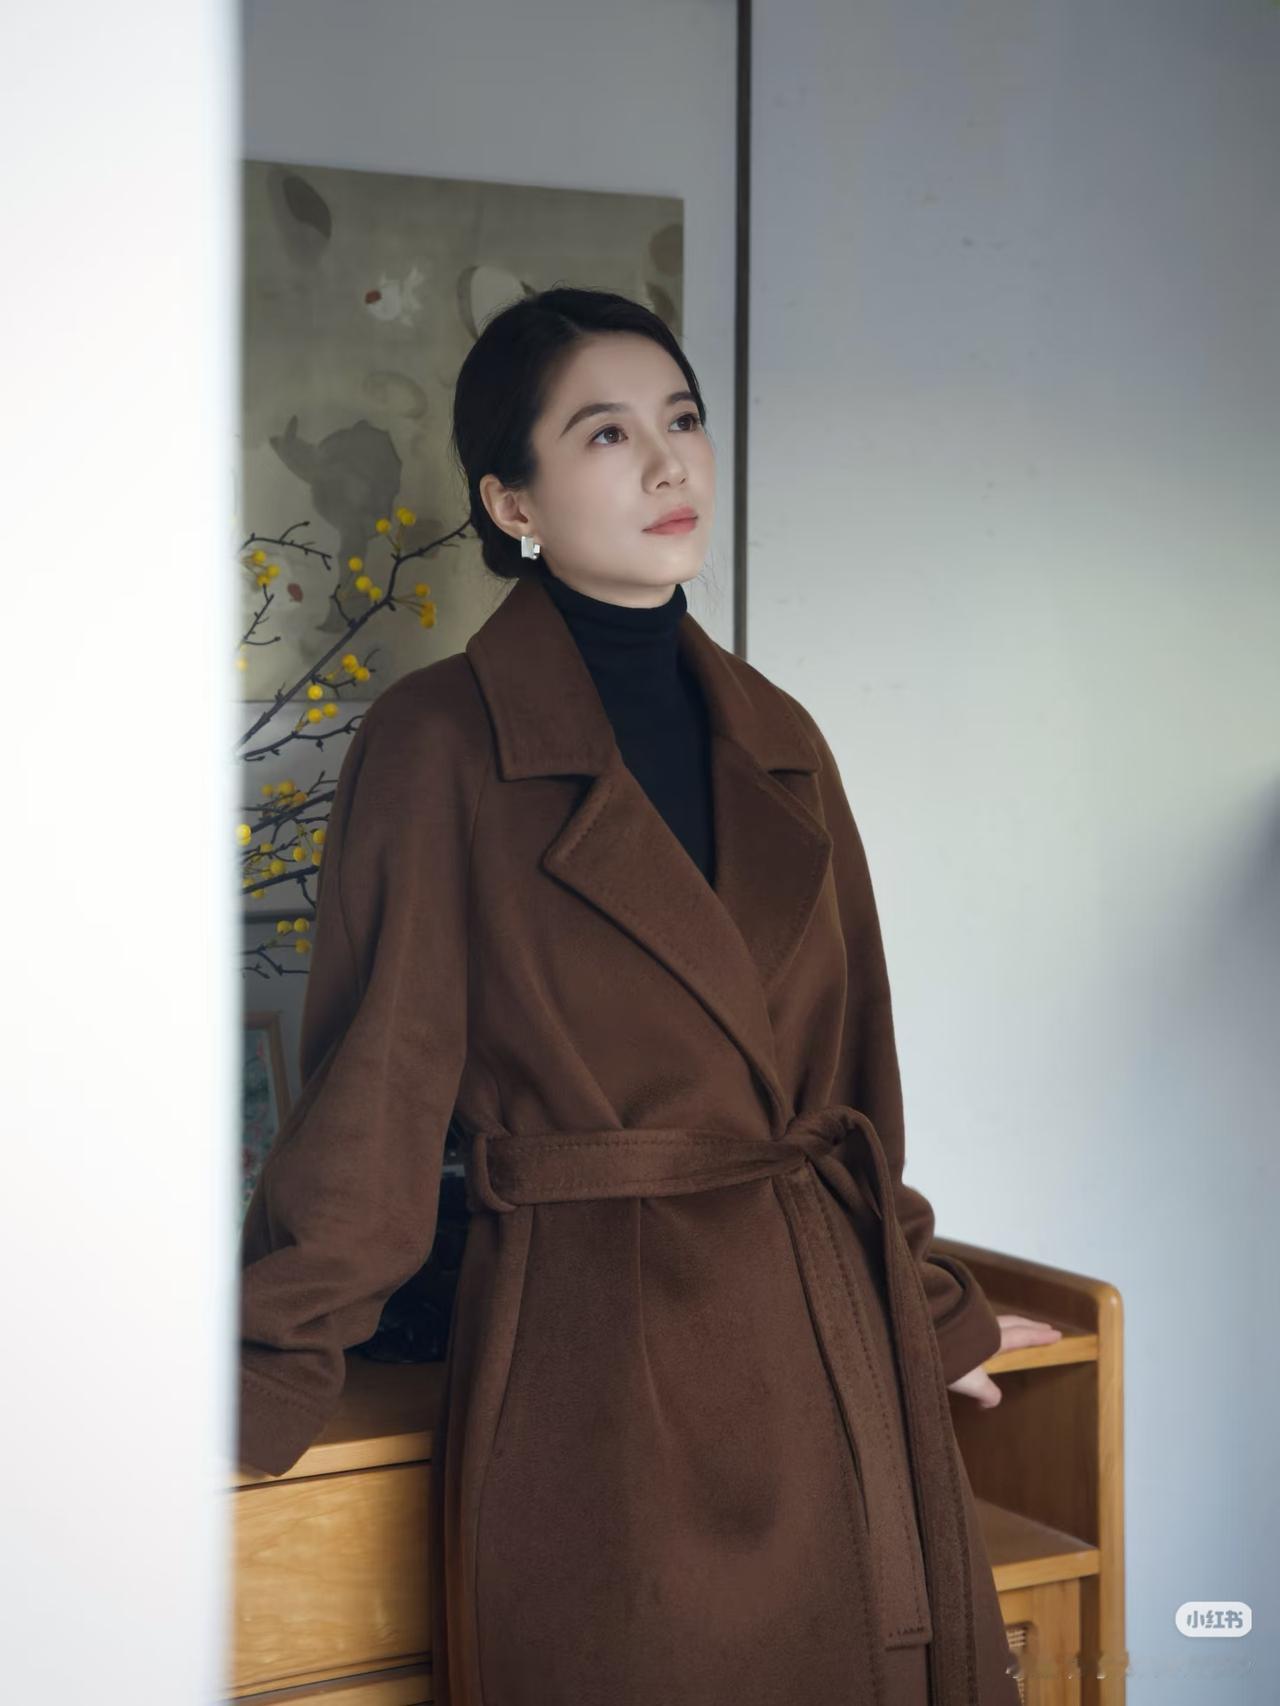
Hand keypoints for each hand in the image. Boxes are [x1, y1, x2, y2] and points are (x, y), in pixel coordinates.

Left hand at [946, 1313, 1061, 1407]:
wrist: (914, 1334)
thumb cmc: (944, 1356)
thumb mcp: (969, 1381)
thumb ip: (986, 1392)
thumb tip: (991, 1402)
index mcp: (993, 1339)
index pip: (1022, 1336)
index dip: (1039, 1337)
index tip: (1057, 1334)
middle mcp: (982, 1325)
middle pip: (1012, 1322)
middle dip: (1029, 1325)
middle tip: (1045, 1327)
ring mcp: (966, 1317)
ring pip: (993, 1318)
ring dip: (1008, 1323)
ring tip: (1014, 1327)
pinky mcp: (951, 1316)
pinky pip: (976, 1319)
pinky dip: (987, 1323)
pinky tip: (979, 1328)